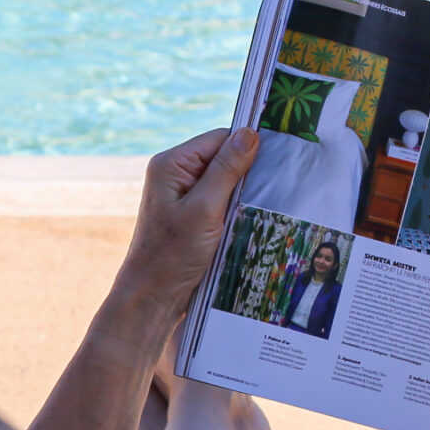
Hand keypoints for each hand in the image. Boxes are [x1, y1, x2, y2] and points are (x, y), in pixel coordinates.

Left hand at [122, 127, 258, 299]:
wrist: (153, 296)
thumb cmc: (173, 254)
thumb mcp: (205, 208)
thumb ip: (227, 169)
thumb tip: (250, 133)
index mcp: (171, 164)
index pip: (220, 139)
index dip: (247, 148)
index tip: (275, 162)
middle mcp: (175, 174)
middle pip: (223, 158)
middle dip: (246, 173)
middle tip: (269, 190)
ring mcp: (183, 196)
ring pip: (226, 182)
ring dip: (242, 194)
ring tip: (258, 209)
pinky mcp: (191, 215)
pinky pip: (221, 201)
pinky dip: (235, 209)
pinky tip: (247, 220)